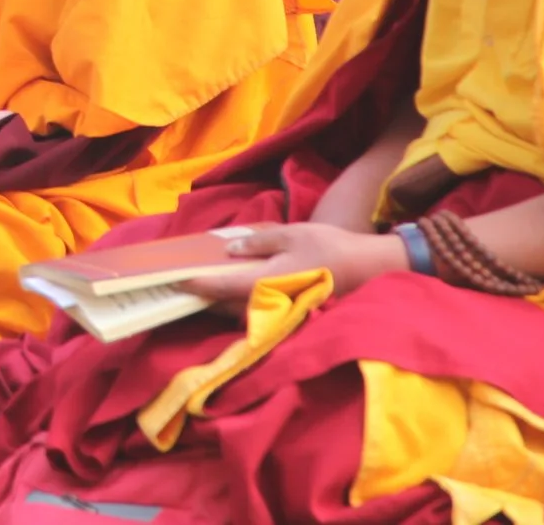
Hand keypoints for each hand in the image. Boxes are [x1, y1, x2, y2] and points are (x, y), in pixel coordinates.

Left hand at [183, 221, 406, 307]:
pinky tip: (231, 287)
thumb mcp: (291, 234)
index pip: (221, 286)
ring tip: (200, 286)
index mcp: (265, 281)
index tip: (174, 281)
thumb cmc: (329, 248)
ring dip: (218, 301)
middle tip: (180, 285)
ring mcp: (279, 310)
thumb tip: (230, 250)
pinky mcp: (289, 311)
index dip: (196, 284)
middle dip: (202, 296)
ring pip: (239, 310)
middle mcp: (268, 302)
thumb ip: (257, 243)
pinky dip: (238, 301)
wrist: (369, 270)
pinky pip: (255, 309)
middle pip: (225, 304)